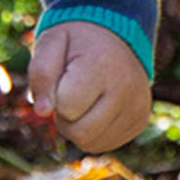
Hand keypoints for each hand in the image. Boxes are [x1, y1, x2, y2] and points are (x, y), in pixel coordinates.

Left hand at [28, 19, 151, 153]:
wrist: (111, 36)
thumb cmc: (74, 42)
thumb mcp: (50, 43)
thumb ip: (40, 73)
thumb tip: (42, 111)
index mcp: (102, 65)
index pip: (66, 106)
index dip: (54, 95)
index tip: (61, 77)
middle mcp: (126, 89)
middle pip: (80, 132)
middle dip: (63, 117)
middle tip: (65, 93)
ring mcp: (137, 108)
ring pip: (91, 143)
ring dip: (75, 127)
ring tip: (79, 100)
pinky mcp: (139, 121)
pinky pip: (104, 144)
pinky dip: (90, 132)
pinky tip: (92, 109)